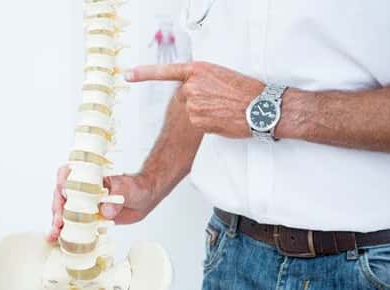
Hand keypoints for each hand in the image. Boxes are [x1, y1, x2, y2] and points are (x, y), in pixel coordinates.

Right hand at [47, 165, 154, 241]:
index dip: (63, 182)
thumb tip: (106, 210)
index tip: (65, 193)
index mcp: (90, 174)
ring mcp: (82, 202)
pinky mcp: (85, 216)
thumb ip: (117, 196)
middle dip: (57, 207)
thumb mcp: (128, 189)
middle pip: (61, 194)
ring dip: (56, 221)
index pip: (69, 173)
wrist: (144, 199)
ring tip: (55, 233)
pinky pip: (71, 222)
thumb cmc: (136, 187)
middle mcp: (82, 187)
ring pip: (62, 209)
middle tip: (59, 221)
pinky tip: (56, 239)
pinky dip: (63, 231)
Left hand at [124, 62, 264, 137]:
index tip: (128, 75)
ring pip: (191, 112)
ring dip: (205, 113)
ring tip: (224, 109)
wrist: (260, 107)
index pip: (165, 71)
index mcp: (197, 70)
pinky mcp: (196, 120)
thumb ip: (202, 80)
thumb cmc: (246, 90)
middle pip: (185, 97)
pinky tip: (223, 118)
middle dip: (198, 100)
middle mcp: (191, 86)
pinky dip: (208, 123)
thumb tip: (193, 91)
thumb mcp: (221, 75)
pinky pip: (198, 123)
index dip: (145, 73)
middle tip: (219, 101)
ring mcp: (192, 104)